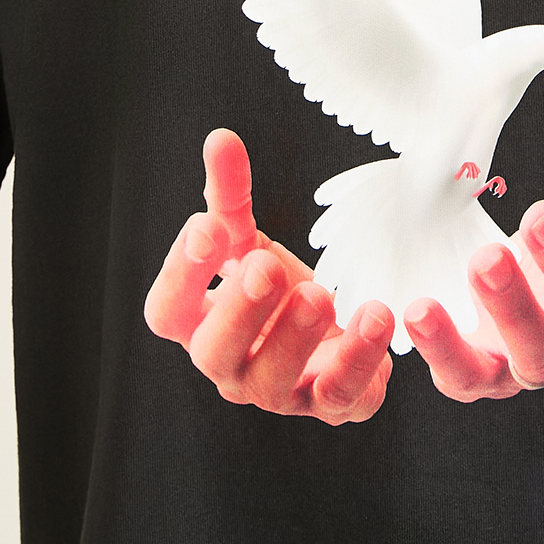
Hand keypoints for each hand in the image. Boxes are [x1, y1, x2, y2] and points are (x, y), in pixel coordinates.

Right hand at [144, 129, 393, 424]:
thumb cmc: (272, 283)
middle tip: (266, 266)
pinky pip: (340, 396)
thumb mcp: (246, 237)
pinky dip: (361, 360)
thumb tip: (220, 139)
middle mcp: (228, 364)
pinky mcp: (327, 404)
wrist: (327, 327)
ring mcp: (275, 392)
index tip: (207, 227)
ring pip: (274, 382)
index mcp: (198, 323)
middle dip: (241, 310)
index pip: (167, 311)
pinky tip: (376, 316)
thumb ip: (231, 193)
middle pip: (214, 353)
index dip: (181, 274)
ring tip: (322, 293)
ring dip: (298, 338)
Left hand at [402, 104, 543, 399]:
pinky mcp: (478, 380)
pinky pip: (463, 376)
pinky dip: (441, 347)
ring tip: (486, 258)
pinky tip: (419, 309)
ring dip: (512, 307)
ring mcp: (530, 366)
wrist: (488, 322)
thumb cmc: (540, 268)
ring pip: (536, 356)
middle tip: (541, 215)